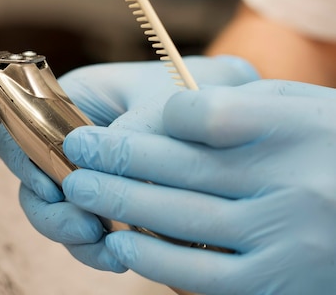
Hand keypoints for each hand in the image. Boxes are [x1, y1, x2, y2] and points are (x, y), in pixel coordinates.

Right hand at [0, 56, 259, 270]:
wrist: (237, 112)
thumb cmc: (198, 91)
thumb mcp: (167, 103)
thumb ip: (133, 138)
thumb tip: (103, 178)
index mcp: (75, 100)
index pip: (22, 125)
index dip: (24, 158)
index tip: (51, 187)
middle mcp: (75, 139)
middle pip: (33, 178)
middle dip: (51, 211)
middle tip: (83, 228)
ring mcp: (91, 174)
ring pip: (59, 211)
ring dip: (73, 236)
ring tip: (106, 249)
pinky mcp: (111, 203)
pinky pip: (89, 230)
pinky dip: (97, 248)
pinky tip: (119, 256)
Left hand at [63, 80, 335, 293]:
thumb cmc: (335, 153)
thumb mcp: (307, 111)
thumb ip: (247, 108)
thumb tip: (172, 114)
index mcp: (298, 131)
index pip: (208, 114)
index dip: (158, 117)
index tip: (126, 118)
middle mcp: (292, 184)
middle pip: (182, 167)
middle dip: (116, 157)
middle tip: (75, 149)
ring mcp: (284, 240)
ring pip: (181, 218)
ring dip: (120, 203)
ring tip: (80, 188)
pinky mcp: (276, 284)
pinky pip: (201, 273)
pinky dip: (154, 257)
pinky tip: (122, 242)